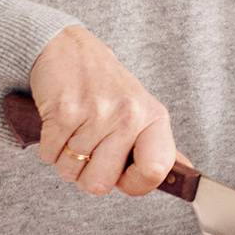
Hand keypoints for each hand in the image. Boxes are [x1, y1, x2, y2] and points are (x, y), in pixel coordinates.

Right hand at [29, 26, 176, 198]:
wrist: (68, 49)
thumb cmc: (105, 87)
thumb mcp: (141, 110)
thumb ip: (157, 146)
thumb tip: (185, 175)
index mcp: (154, 117)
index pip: (155, 171)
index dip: (135, 184)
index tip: (124, 174)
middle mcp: (129, 114)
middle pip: (100, 184)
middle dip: (87, 172)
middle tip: (91, 141)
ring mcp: (97, 112)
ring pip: (70, 172)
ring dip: (66, 156)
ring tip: (76, 125)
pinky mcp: (64, 111)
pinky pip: (49, 156)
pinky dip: (49, 145)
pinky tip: (61, 120)